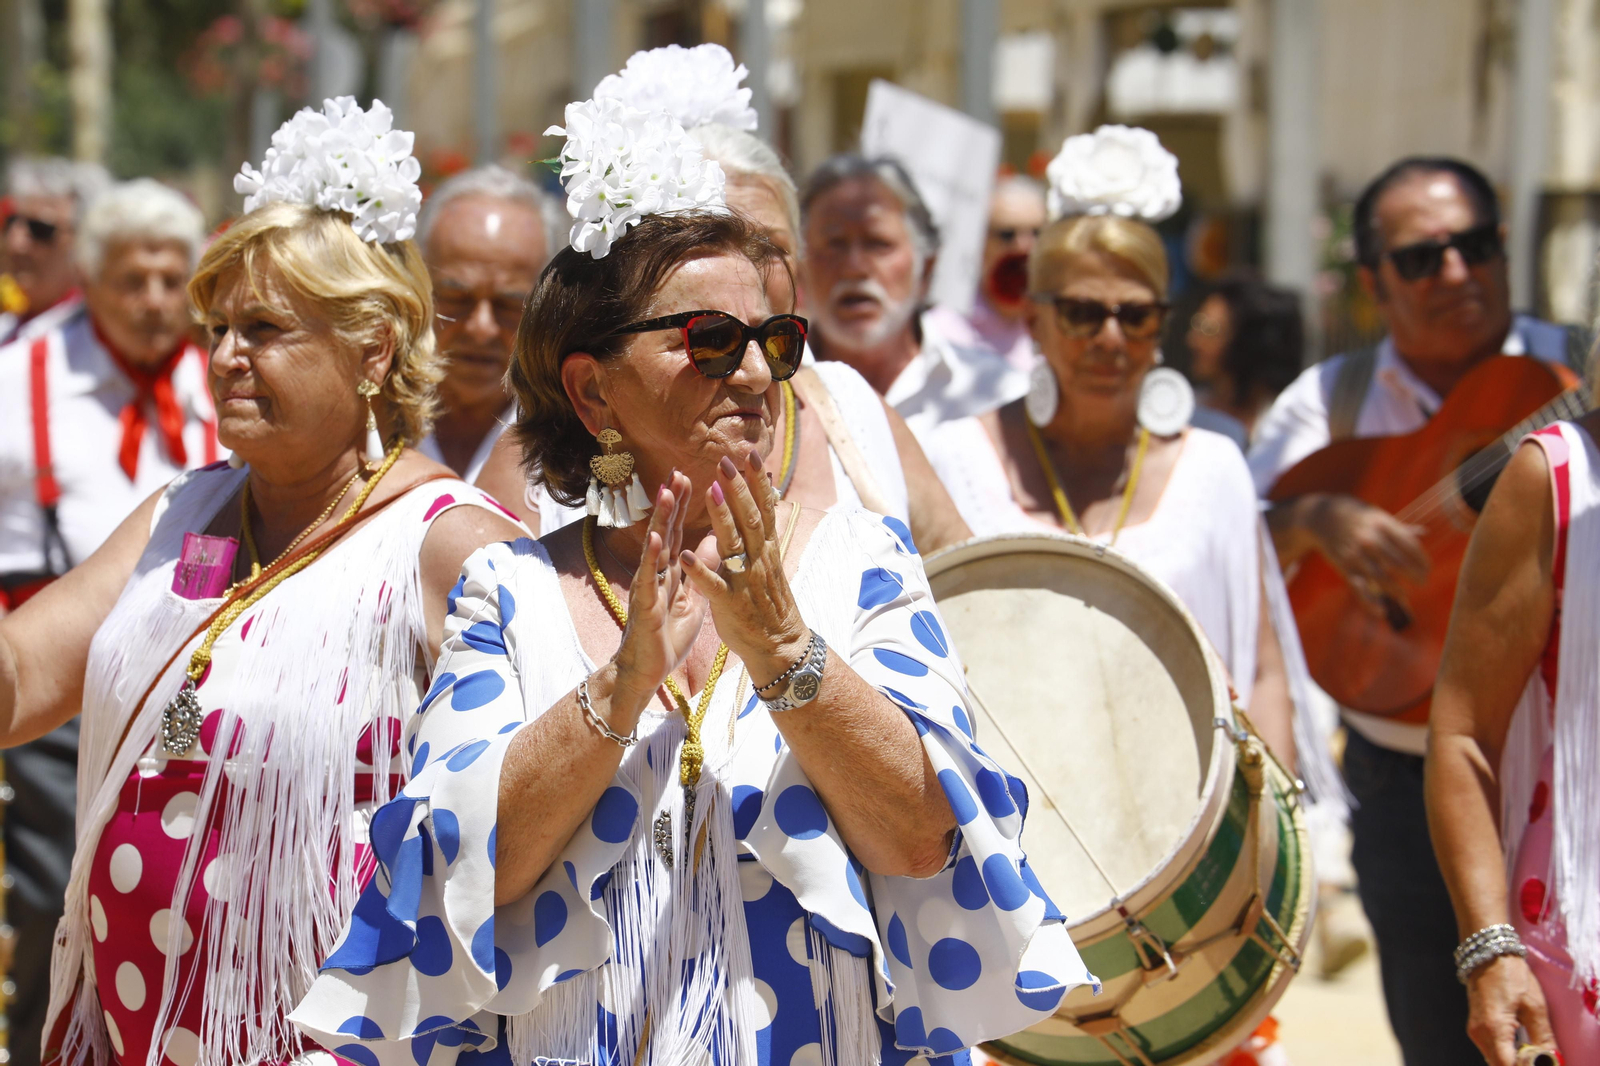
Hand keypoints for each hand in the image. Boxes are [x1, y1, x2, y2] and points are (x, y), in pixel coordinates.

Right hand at [610, 472, 708, 715]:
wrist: (646, 672)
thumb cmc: (666, 638)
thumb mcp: (692, 601)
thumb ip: (699, 572)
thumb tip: (712, 545)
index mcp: (670, 573)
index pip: (677, 532)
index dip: (683, 507)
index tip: (690, 478)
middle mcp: (656, 574)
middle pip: (665, 531)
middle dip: (672, 502)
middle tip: (678, 472)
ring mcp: (648, 587)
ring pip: (654, 547)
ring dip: (661, 519)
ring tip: (668, 492)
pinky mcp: (645, 605)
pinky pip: (649, 578)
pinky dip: (651, 557)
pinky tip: (655, 538)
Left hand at [679, 447, 809, 683]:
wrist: (780, 645)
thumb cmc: (769, 603)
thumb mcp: (769, 563)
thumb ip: (761, 534)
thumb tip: (762, 503)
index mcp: (766, 550)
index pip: (764, 508)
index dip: (758, 481)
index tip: (752, 454)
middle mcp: (759, 560)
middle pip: (750, 518)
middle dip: (739, 489)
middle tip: (726, 461)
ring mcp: (745, 582)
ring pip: (734, 545)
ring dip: (723, 518)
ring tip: (711, 492)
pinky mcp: (731, 604)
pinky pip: (714, 586)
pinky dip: (700, 572)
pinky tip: (686, 556)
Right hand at [1302, 493, 1429, 611]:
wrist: (1321, 517)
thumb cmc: (1356, 517)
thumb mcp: (1377, 516)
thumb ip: (1399, 528)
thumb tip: (1424, 533)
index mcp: (1382, 523)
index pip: (1409, 545)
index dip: (1422, 560)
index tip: (1427, 569)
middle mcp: (1369, 538)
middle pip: (1398, 563)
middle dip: (1414, 576)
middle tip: (1422, 582)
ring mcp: (1356, 553)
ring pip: (1381, 578)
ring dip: (1396, 590)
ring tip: (1404, 595)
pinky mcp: (1344, 566)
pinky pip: (1359, 587)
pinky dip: (1370, 602)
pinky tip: (1381, 611)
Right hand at [1465, 954, 1556, 1065]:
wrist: (1488, 955)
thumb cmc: (1511, 975)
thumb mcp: (1535, 1006)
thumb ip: (1542, 1037)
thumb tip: (1551, 1058)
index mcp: (1493, 1028)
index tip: (1539, 1060)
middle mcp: (1479, 1033)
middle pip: (1500, 1065)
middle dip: (1519, 1064)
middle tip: (1538, 1055)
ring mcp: (1474, 1030)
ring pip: (1495, 1059)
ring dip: (1512, 1060)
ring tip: (1531, 1049)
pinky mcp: (1475, 1027)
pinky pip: (1490, 1049)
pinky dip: (1505, 1052)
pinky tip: (1519, 1042)